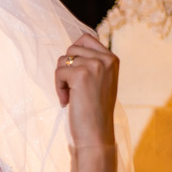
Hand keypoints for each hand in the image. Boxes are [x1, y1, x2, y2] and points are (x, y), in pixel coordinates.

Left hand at [55, 33, 116, 148]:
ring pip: (63, 60)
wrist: (96, 132)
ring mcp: (95, 65)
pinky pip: (58, 73)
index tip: (76, 75)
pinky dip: (58, 88)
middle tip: (73, 88)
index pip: (86, 38)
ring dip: (61, 79)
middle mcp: (106, 59)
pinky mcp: (81, 74)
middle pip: (71, 48)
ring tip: (71, 95)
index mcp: (112, 58)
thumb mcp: (99, 81)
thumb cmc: (94, 109)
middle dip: (66, 68)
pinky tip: (68, 101)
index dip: (74, 55)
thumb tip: (72, 49)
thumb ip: (91, 64)